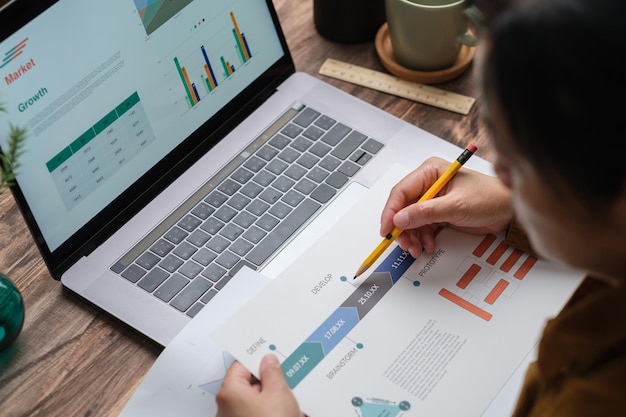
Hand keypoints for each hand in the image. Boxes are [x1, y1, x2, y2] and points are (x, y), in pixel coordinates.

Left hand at [215, 354, 302, 416]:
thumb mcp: (279, 392)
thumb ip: (273, 372)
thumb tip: (269, 362)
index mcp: (229, 392)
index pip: (240, 365)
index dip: (257, 359)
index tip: (269, 356)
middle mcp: (226, 407)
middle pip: (247, 383)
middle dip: (267, 381)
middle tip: (283, 378)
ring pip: (253, 400)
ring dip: (270, 397)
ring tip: (287, 399)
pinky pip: (255, 413)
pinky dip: (269, 411)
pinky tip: (285, 413)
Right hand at [381, 156, 512, 257]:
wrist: (509, 210)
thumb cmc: (489, 198)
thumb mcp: (456, 206)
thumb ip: (426, 213)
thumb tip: (400, 219)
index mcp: (430, 172)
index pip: (401, 191)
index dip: (391, 212)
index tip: (387, 229)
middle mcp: (428, 184)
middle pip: (403, 208)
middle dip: (402, 228)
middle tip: (404, 244)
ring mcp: (433, 199)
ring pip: (411, 220)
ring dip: (412, 236)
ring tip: (417, 248)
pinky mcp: (438, 212)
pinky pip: (422, 227)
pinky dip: (422, 238)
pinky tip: (428, 245)